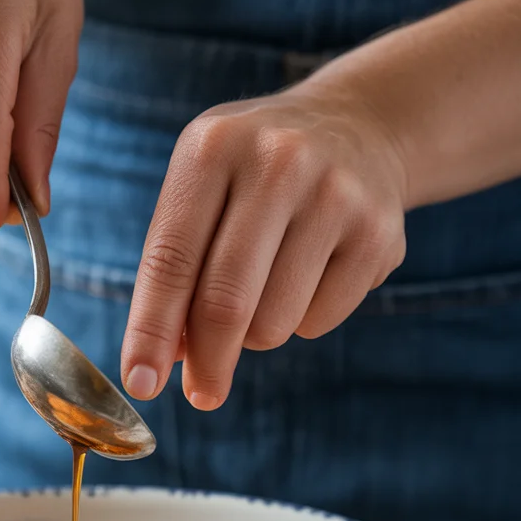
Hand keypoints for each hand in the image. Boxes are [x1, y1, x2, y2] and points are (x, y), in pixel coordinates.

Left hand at [121, 83, 408, 409]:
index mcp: (213, 147)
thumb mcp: (202, 190)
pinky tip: (310, 274)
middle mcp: (278, 163)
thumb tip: (165, 360)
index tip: (141, 383)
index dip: (150, 331)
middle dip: (207, 362)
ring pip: (273, 323)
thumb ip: (175, 267)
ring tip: (265, 287)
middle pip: (226, 303)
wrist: (359, 127)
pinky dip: (301, 320)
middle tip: (203, 393)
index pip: (170, 260)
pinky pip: (318, 322)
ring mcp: (336, 197)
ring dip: (256, 333)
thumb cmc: (254, 174)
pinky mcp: (380, 235)